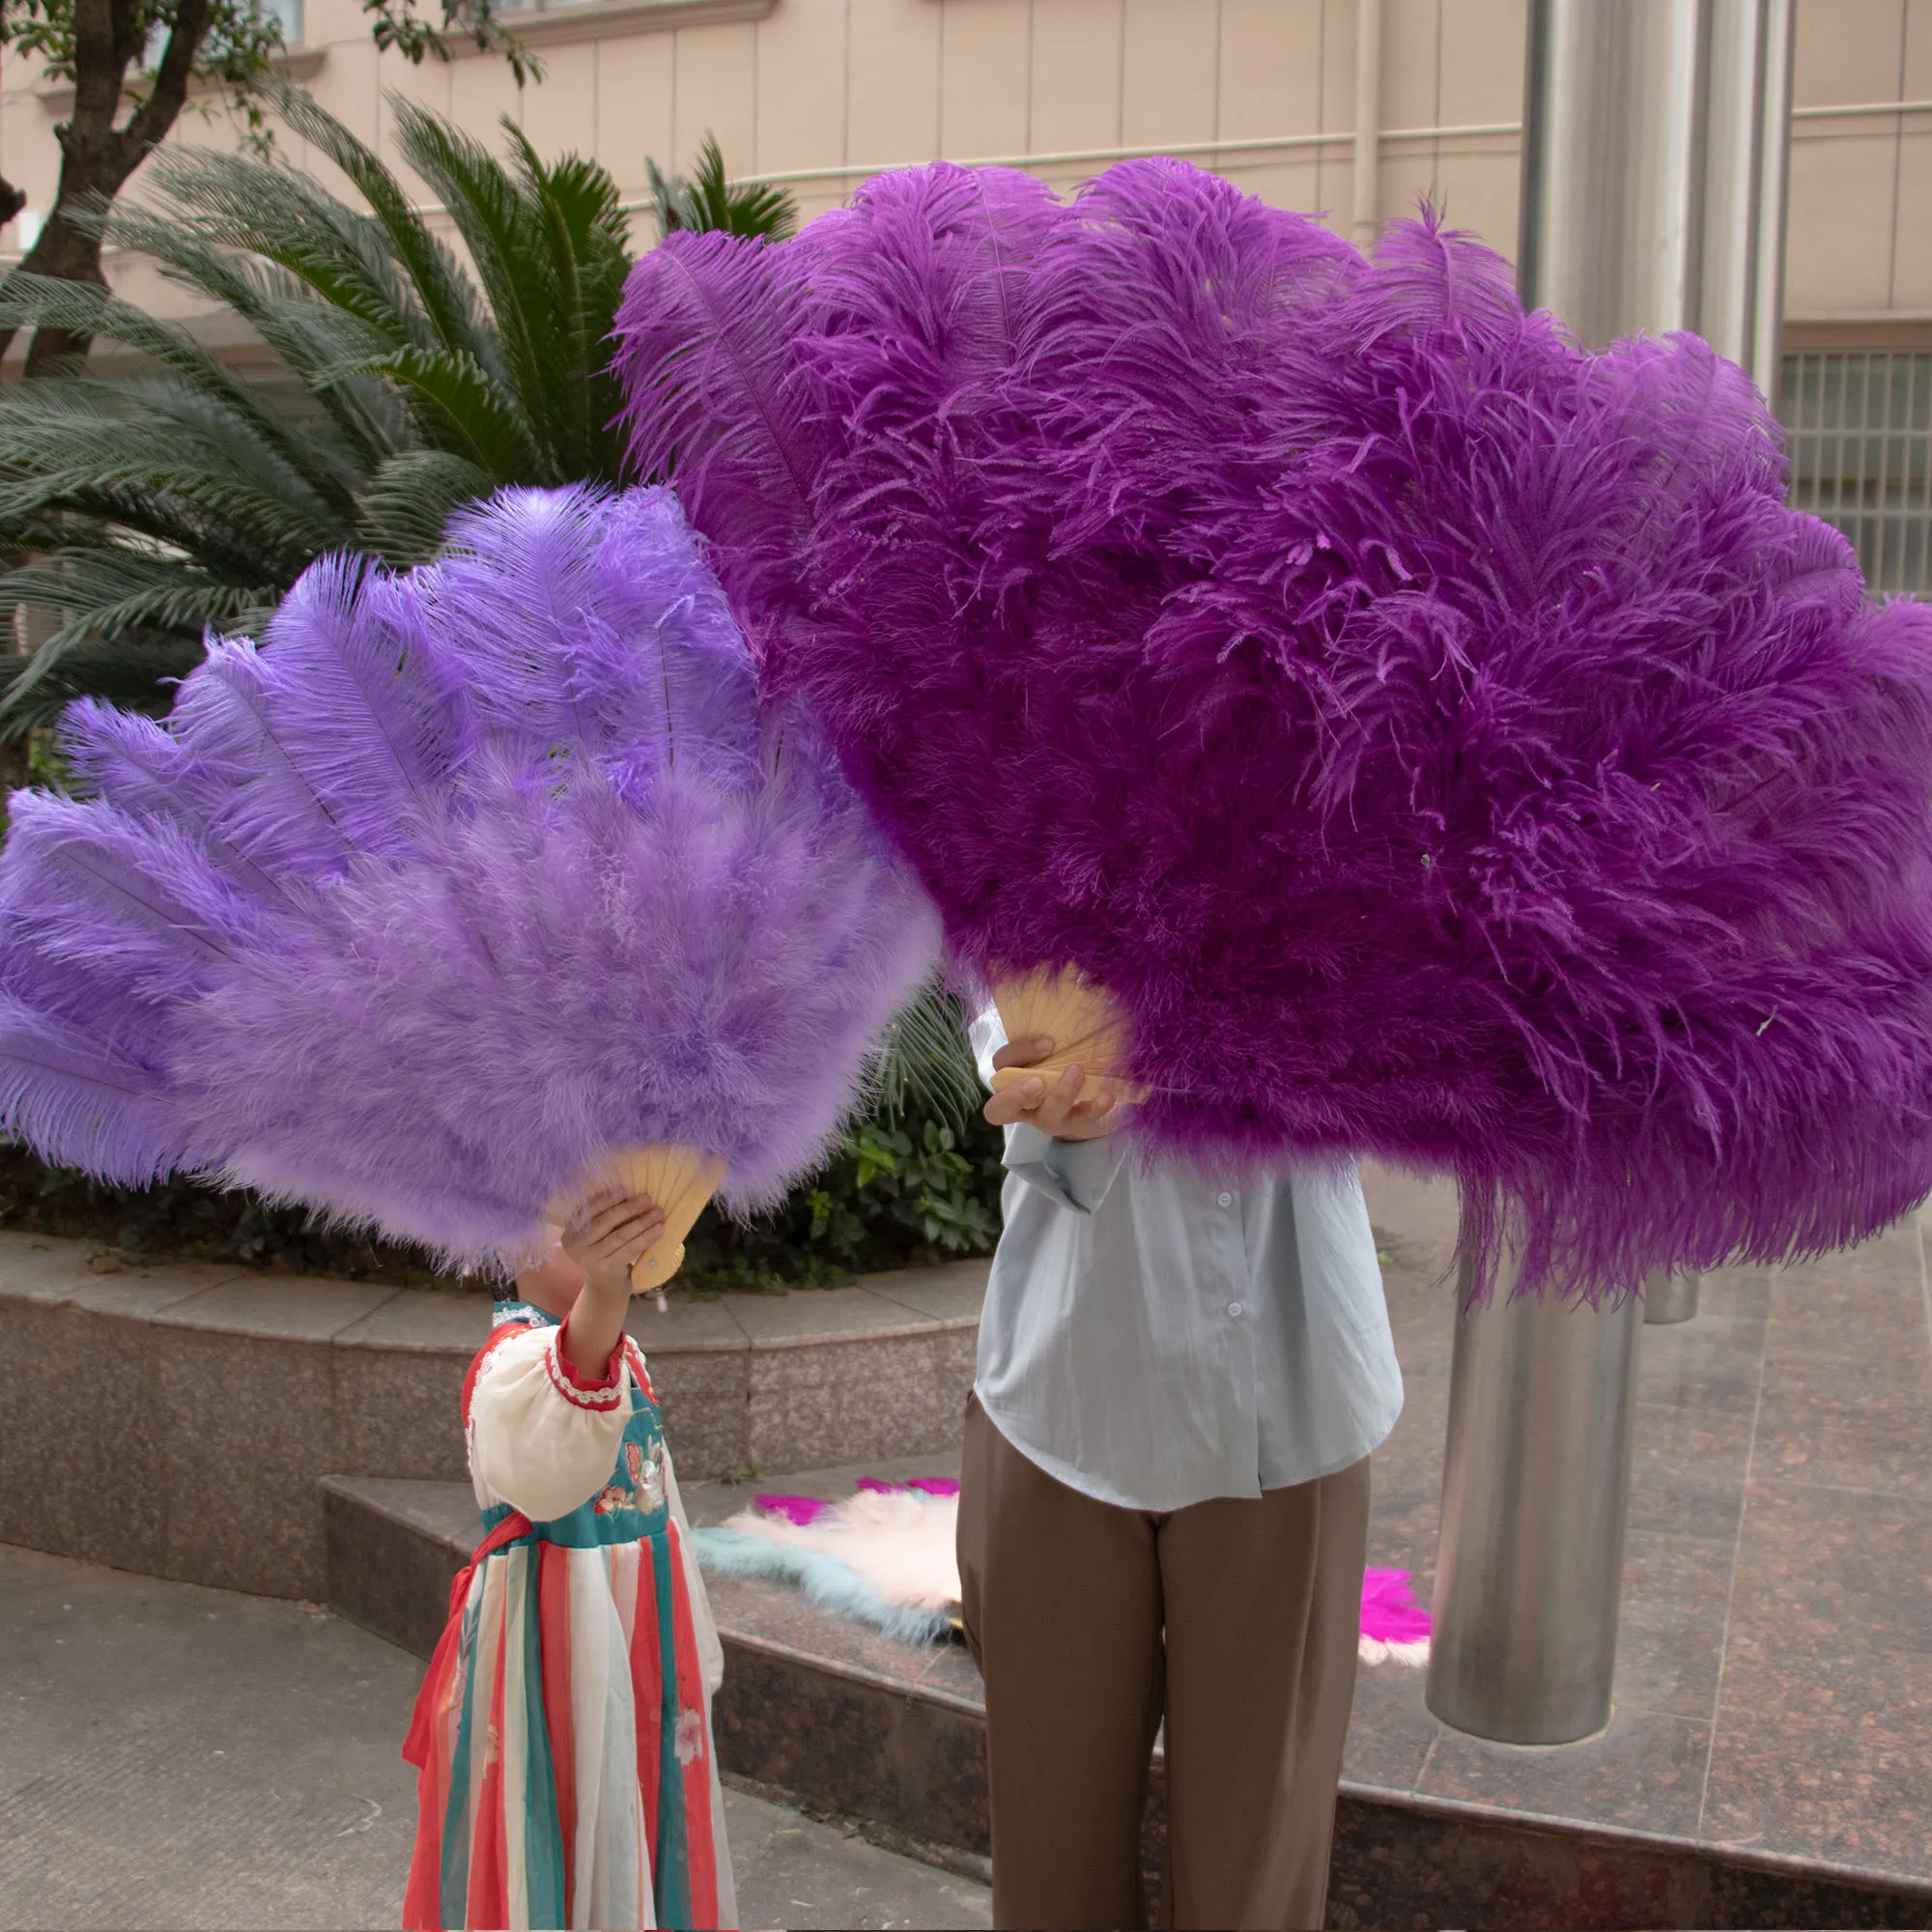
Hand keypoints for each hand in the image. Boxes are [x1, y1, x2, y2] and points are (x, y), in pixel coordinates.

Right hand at [555, 1187, 665, 1384]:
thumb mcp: (596, 1236)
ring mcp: (590, 1260)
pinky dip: (646, 1237)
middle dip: (628, 1208)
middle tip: (648, 1199)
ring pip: (620, 1235)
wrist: (604, 1287)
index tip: (625, 1190)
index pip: (589, 1211)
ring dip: (642, 1222)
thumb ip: (603, 1218)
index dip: (607, 1199)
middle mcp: (575, 1246)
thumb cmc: (603, 1253)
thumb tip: (629, 1193)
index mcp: (570, 1232)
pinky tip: (659, 1230)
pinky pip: (630, 1249)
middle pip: (605, 1221)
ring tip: (658, 1213)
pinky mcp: (606, 1269)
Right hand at [983, 1034, 1122, 1140]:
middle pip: (998, 1110)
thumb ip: (1054, 1035)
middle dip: (1014, 1096)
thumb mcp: (1054, 1049)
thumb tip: (1075, 995)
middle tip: (1036, 1081)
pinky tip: (1106, 1095)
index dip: (1018, 1053)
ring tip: (1078, 1071)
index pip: (1001, 1064)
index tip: (1047, 1043)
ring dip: (1062, 1092)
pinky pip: (1083, 1119)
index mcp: (1013, 1079)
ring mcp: (1049, 1119)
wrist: (1095, 1100)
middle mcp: (1025, 1104)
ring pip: (1047, 1114)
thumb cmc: (1066, 1064)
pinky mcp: (1076, 1126)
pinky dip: (1095, 1106)